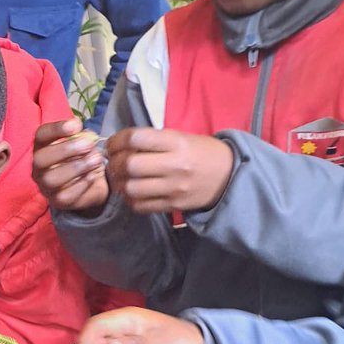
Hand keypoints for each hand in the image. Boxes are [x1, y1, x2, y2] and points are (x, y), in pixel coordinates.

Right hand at [33, 118, 108, 212]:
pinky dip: (81, 184)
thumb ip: (84, 138)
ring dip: (76, 167)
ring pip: (51, 179)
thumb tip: (88, 135)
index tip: (76, 125)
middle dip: (65, 150)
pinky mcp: (57, 202)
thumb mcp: (85, 145)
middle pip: (41, 158)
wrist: (92, 184)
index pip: (41, 135)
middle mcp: (39, 168)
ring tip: (95, 160)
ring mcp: (46, 187)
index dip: (56, 129)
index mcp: (42, 148)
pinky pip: (65, 195)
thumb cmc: (83, 160)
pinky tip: (92, 176)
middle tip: (88, 145)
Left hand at [106, 127, 233, 213]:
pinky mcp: (173, 206)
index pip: (136, 138)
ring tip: (120, 178)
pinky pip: (141, 206)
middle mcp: (174, 165)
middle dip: (115, 163)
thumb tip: (121, 145)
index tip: (113, 144)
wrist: (230, 176)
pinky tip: (132, 192)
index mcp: (176, 142)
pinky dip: (130, 199)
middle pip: (130, 165)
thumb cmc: (202, 152)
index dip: (117, 140)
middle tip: (113, 162)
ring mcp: (173, 188)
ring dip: (119, 183)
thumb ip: (154, 140)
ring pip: (132, 188)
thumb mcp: (182, 137)